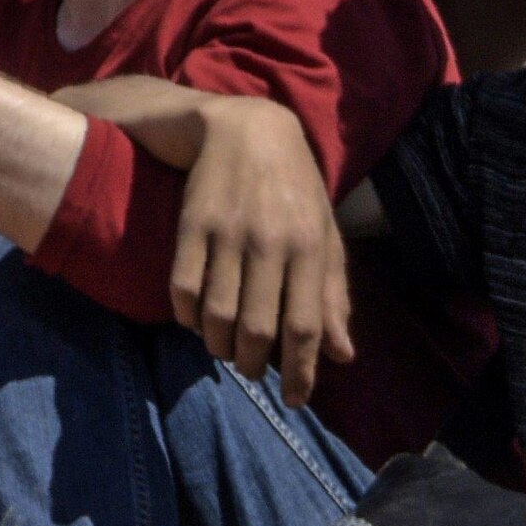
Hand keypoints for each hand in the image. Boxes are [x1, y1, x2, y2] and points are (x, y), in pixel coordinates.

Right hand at [164, 99, 353, 405]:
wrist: (245, 125)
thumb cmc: (294, 186)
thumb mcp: (324, 234)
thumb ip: (332, 294)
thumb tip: (341, 354)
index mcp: (309, 246)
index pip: (305, 326)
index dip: (300, 372)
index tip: (295, 400)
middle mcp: (270, 242)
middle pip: (257, 329)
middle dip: (253, 364)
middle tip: (251, 369)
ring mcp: (227, 232)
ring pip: (217, 315)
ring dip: (218, 346)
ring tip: (224, 349)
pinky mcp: (191, 223)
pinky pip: (183, 287)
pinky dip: (188, 316)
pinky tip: (197, 319)